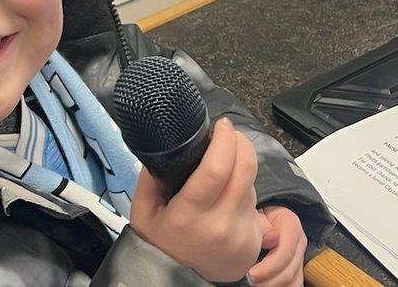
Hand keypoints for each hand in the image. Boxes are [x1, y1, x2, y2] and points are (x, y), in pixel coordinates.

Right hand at [130, 117, 262, 281]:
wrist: (179, 283)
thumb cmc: (161, 244)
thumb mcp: (142, 212)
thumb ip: (151, 177)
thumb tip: (168, 147)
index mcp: (188, 215)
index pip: (216, 168)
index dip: (224, 140)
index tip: (220, 125)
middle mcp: (219, 224)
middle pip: (245, 168)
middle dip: (240, 142)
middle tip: (228, 134)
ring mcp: (240, 233)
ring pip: (251, 183)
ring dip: (241, 167)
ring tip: (221, 172)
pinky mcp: (253, 239)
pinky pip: (255, 203)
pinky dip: (244, 191)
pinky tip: (228, 197)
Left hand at [248, 206, 305, 286]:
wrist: (267, 217)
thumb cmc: (260, 216)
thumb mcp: (258, 215)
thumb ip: (262, 227)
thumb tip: (268, 240)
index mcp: (292, 226)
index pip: (285, 252)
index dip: (268, 268)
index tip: (251, 274)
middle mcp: (299, 243)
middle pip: (289, 271)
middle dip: (269, 281)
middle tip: (250, 282)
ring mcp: (300, 256)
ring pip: (294, 281)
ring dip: (274, 286)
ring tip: (257, 285)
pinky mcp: (297, 268)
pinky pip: (294, 284)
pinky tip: (266, 285)